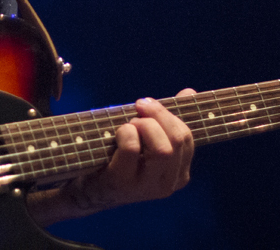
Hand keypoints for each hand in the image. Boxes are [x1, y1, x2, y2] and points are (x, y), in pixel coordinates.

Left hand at [65, 89, 195, 212]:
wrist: (90, 188)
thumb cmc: (121, 157)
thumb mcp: (147, 139)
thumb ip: (168, 118)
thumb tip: (189, 92)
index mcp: (178, 173)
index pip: (186, 138)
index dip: (169, 114)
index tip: (148, 103)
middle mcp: (167, 184)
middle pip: (178, 140)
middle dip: (158, 115)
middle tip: (138, 107)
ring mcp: (146, 188)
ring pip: (162, 149)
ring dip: (145, 125)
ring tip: (129, 124)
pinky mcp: (122, 184)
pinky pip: (132, 149)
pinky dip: (126, 132)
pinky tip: (117, 133)